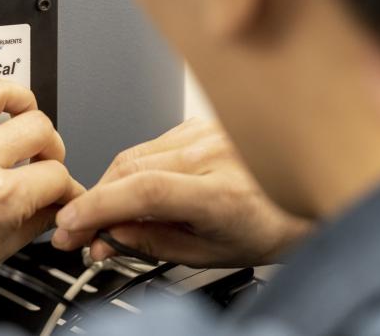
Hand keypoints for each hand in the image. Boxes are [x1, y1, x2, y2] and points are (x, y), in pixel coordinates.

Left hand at [0, 20, 83, 318]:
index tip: (66, 192)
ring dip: (17, 96)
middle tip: (47, 158)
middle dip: (52, 145)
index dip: (68, 186)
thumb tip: (52, 205)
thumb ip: (32, 221)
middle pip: (35, 129)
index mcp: (0, 195)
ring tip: (22, 106)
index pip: (55, 176)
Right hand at [52, 118, 311, 266]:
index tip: (72, 225)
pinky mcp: (202, 126)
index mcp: (223, 194)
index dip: (99, 206)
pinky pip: (152, 143)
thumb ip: (155, 243)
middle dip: (94, 199)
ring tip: (104, 214)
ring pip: (136, 152)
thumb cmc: (272, 228)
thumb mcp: (212, 254)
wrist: (308, 196)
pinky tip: (132, 188)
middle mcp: (215, 154)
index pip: (145, 191)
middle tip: (77, 229)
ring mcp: (209, 134)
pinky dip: (133, 167)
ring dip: (111, 183)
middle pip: (131, 166)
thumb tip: (109, 236)